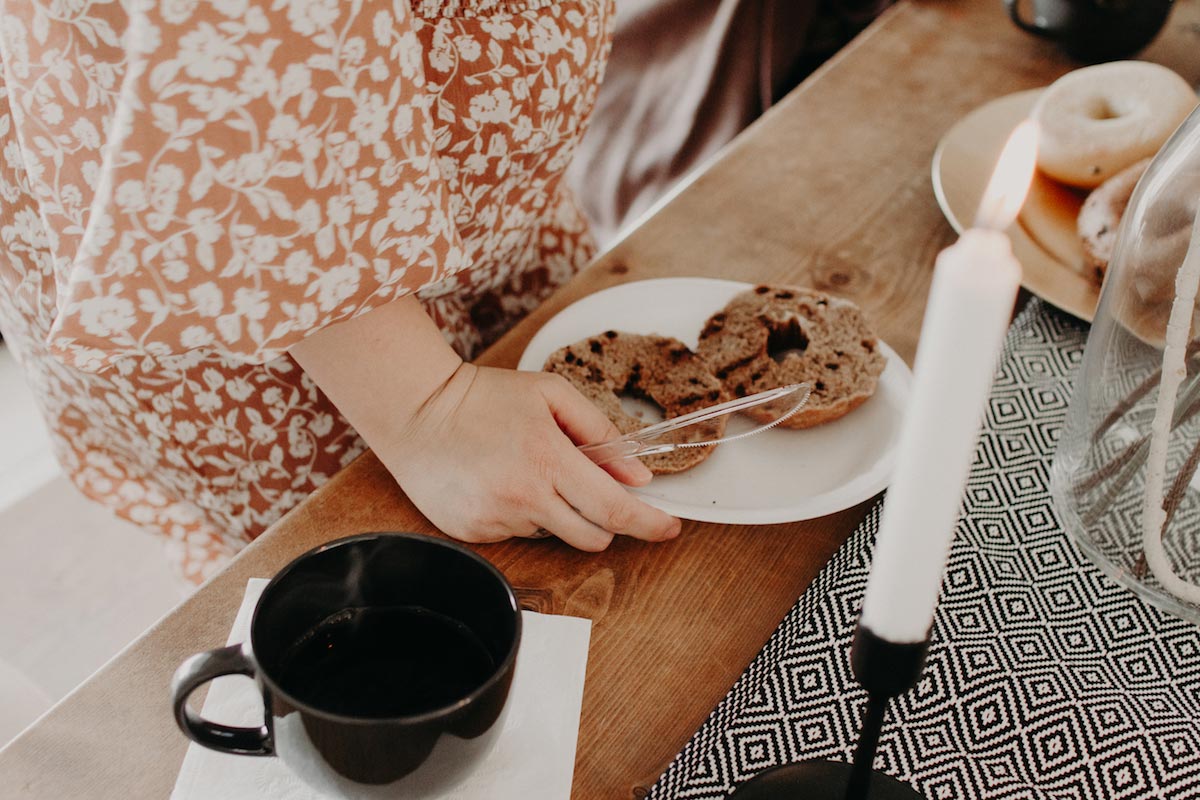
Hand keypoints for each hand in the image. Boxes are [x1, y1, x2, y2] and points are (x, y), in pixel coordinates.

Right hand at [290, 296, 680, 550]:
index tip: (670, 528)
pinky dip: (521, 514)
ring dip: (556, 512)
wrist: (414, 410)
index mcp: (548, 460)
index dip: (650, 524)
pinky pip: (517, 534)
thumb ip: (600, 432)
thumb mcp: (550, 394)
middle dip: (605, 520)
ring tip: (526, 471)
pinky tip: (499, 483)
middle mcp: (524, 498)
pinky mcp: (473, 534)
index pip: (615, 510)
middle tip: (591, 490)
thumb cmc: (483, 396)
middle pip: (592, 537)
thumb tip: (637, 475)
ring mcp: (496, 519)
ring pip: (553, 534)